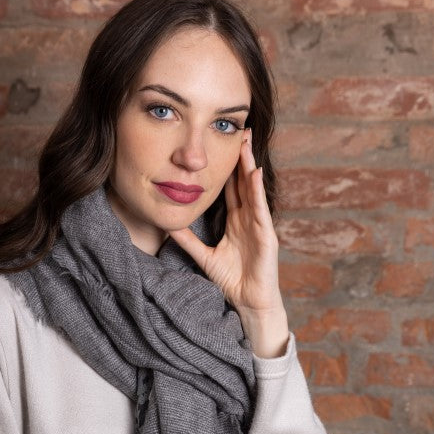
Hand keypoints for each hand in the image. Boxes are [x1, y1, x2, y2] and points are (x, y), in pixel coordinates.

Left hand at [168, 130, 288, 357]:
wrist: (249, 303)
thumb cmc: (232, 281)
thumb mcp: (204, 256)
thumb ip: (187, 240)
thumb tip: (167, 225)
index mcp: (235, 220)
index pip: (230, 187)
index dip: (225, 166)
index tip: (219, 145)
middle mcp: (249, 218)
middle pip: (243, 181)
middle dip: (241, 156)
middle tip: (238, 130)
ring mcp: (259, 224)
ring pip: (253, 188)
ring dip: (250, 164)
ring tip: (246, 142)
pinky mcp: (267, 235)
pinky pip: (260, 208)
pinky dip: (258, 190)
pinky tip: (254, 173)